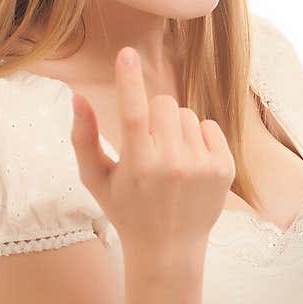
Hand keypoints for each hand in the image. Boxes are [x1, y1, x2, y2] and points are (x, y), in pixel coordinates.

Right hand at [70, 45, 235, 256]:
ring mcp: (202, 168)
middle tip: (150, 147)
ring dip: (176, 130)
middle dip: (155, 116)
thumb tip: (78, 97)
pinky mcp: (224, 169)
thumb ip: (83, 138)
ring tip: (170, 161)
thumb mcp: (96, 180)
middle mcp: (172, 166)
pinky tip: (190, 164)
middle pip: (164, 104)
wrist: (169, 250)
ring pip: (187, 115)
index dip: (129, 81)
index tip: (127, 53)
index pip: (133, 114)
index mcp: (138, 167)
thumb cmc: (126, 210)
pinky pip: (210, 126)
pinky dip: (199, 138)